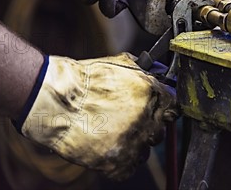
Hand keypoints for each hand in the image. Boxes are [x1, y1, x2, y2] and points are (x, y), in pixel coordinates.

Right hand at [17, 53, 177, 180]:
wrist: (57, 101)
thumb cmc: (86, 80)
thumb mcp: (122, 64)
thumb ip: (146, 72)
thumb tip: (161, 76)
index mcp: (151, 93)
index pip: (173, 108)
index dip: (164, 110)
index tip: (156, 112)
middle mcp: (146, 118)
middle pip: (160, 131)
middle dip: (148, 127)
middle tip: (128, 122)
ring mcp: (132, 141)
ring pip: (145, 150)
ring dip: (134, 145)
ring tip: (113, 134)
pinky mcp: (116, 162)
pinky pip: (129, 168)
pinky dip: (120, 162)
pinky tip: (107, 147)